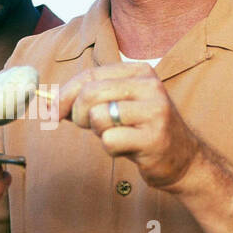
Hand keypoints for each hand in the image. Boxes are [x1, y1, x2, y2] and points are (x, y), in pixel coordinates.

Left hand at [45, 63, 199, 189]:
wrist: (183, 160)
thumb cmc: (142, 130)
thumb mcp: (118, 106)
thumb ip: (88, 99)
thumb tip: (49, 103)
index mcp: (140, 72)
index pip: (90, 75)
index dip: (65, 94)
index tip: (52, 111)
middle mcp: (150, 86)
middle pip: (90, 93)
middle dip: (78, 114)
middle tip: (87, 127)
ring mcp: (154, 111)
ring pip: (98, 117)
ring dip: (99, 133)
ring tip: (117, 136)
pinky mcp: (154, 138)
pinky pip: (110, 140)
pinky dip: (111, 149)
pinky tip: (128, 149)